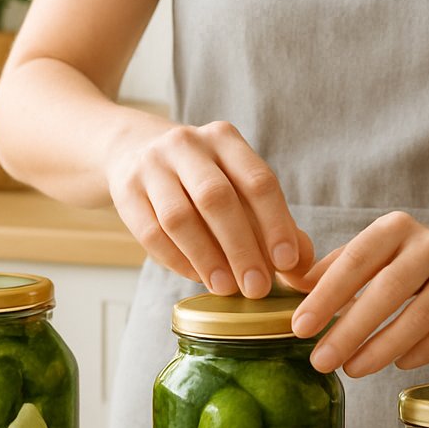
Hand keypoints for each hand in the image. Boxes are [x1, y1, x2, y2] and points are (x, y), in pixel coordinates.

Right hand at [106, 120, 312, 297]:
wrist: (133, 150)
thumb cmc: (201, 178)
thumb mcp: (238, 186)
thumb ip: (273, 223)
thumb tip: (302, 266)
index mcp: (225, 139)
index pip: (257, 180)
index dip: (275, 223)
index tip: (287, 262)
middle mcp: (187, 144)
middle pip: (217, 198)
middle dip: (241, 247)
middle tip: (257, 288)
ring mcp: (151, 165)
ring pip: (179, 217)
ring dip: (207, 258)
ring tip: (226, 288)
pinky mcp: (126, 191)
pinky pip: (151, 233)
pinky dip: (178, 260)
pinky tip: (198, 277)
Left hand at [286, 212, 428, 376]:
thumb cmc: (406, 262)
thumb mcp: (371, 253)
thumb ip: (330, 269)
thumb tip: (288, 285)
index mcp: (394, 228)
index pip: (355, 260)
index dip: (326, 296)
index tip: (299, 328)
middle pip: (388, 290)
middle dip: (351, 329)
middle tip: (320, 361)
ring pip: (420, 317)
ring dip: (382, 348)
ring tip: (352, 369)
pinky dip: (421, 353)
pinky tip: (396, 364)